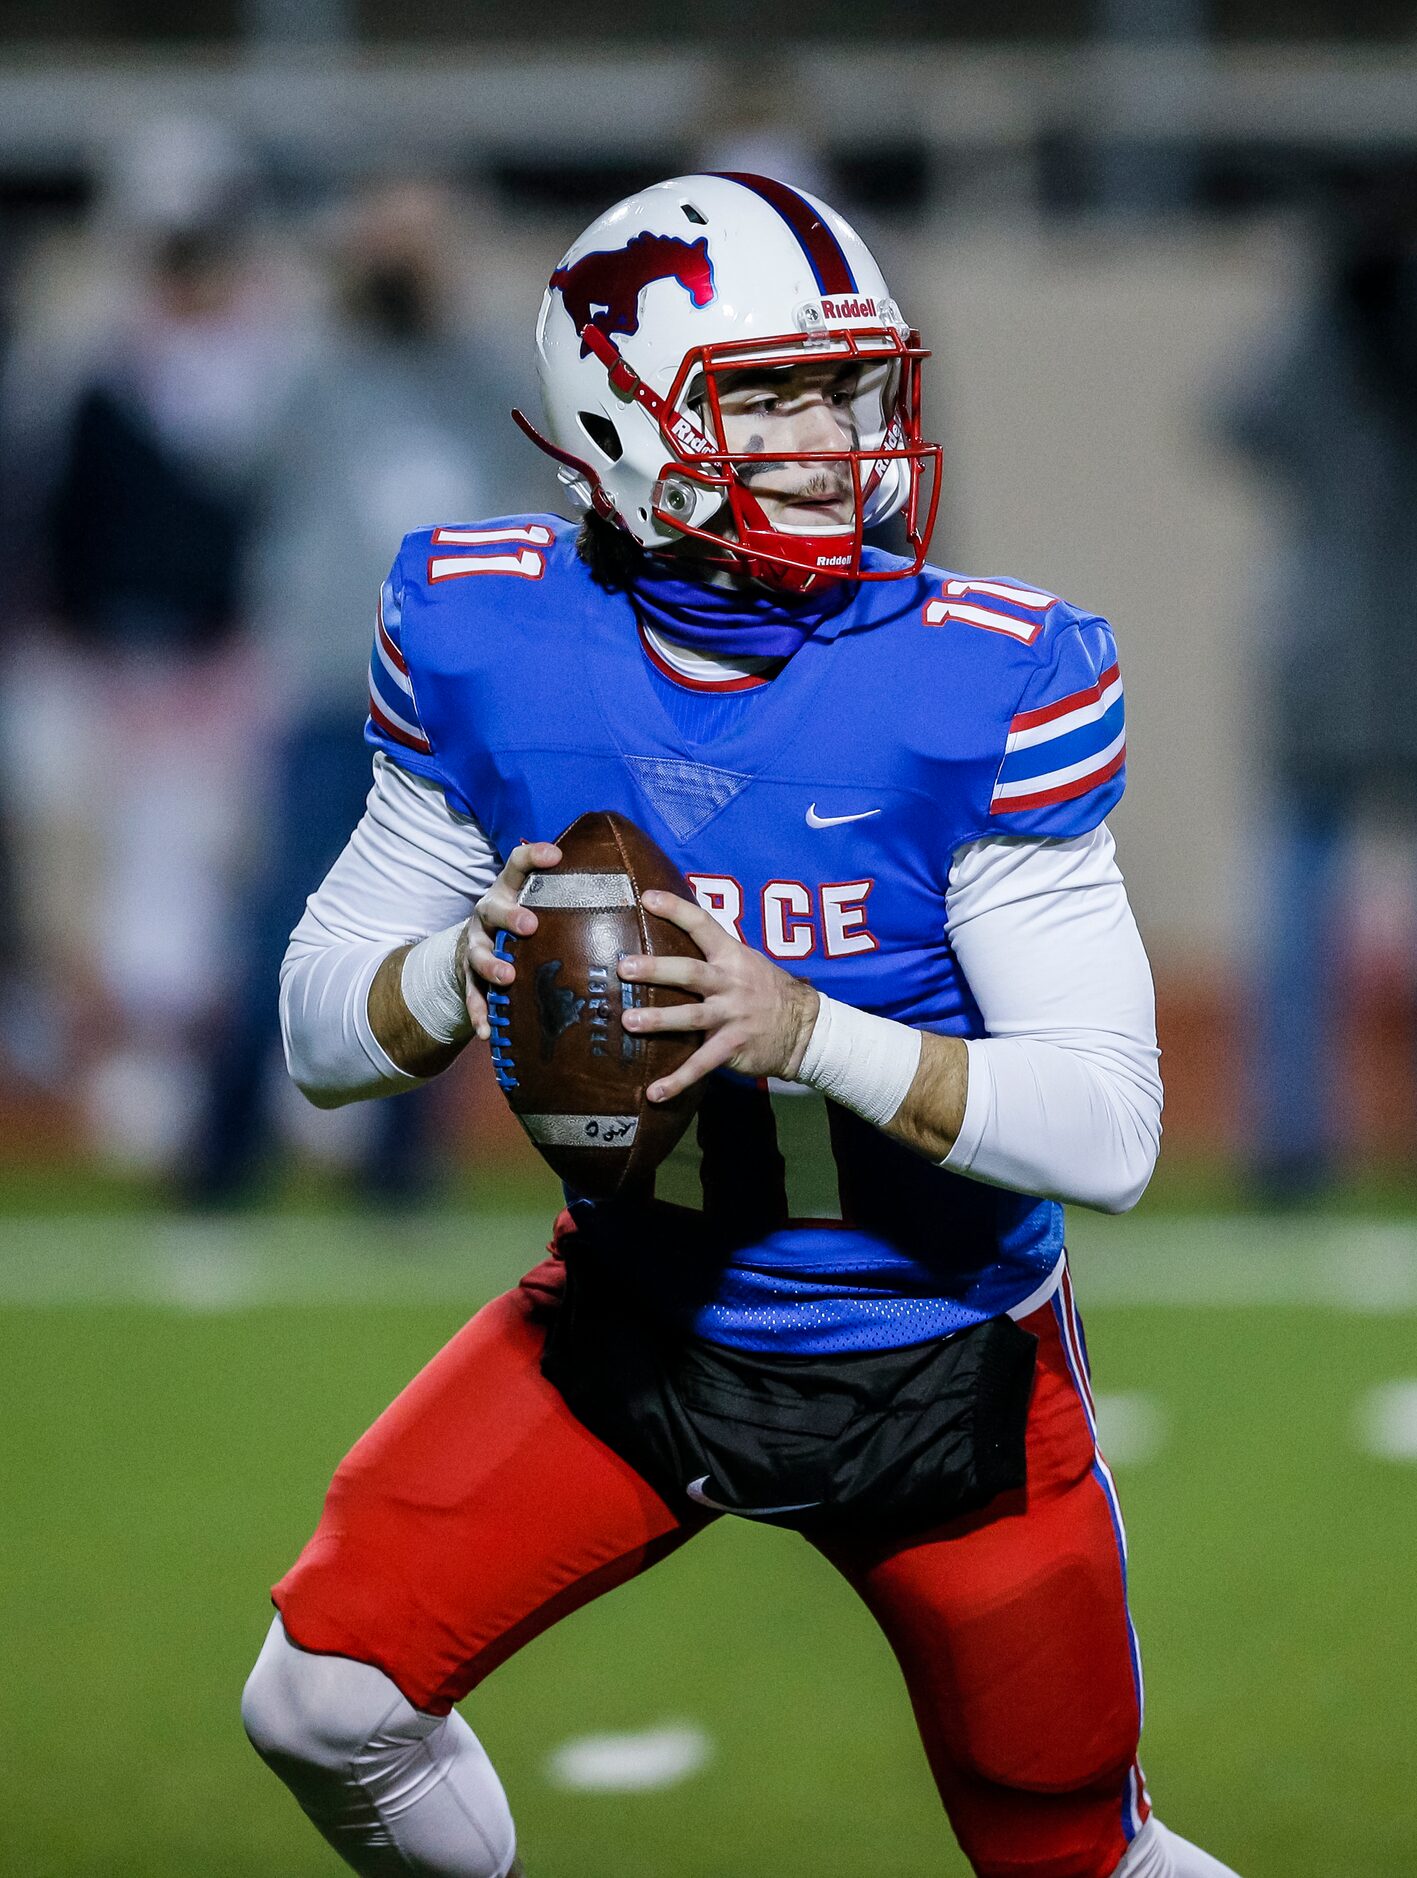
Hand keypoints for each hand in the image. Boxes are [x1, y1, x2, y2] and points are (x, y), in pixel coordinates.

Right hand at [457, 840, 561, 1039]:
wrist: (473, 947)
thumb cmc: (524, 924)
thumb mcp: (541, 905)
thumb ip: (571, 900)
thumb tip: (637, 894)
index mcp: (509, 891)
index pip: (518, 865)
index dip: (534, 856)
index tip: (556, 854)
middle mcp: (489, 913)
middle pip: (493, 908)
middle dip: (510, 915)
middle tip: (530, 924)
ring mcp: (475, 944)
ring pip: (476, 952)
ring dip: (491, 965)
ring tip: (507, 976)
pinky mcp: (467, 975)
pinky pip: (472, 993)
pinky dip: (479, 1010)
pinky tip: (486, 1030)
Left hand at [617, 890, 819, 1101]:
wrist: (805, 1029)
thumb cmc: (766, 991)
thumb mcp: (746, 962)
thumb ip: (715, 953)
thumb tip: (674, 932)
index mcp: (732, 956)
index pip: (703, 925)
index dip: (676, 909)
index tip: (647, 897)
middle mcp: (731, 983)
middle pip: (690, 972)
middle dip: (656, 969)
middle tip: (624, 967)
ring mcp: (733, 1015)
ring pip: (691, 1016)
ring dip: (659, 1020)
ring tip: (628, 1022)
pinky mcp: (733, 1046)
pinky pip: (702, 1064)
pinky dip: (678, 1080)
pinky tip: (654, 1092)